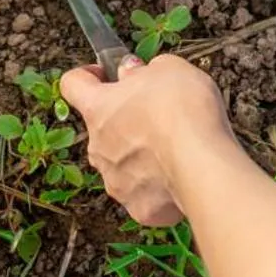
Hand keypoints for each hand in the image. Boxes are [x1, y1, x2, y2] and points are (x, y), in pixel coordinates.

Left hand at [62, 55, 236, 226]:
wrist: (202, 164)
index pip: (73, 85)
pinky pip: (144, 193)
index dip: (87, 75)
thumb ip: (143, 71)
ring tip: (175, 148)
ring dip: (140, 154)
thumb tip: (132, 74)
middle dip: (125, 119)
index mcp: (99, 108)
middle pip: (102, 128)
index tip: (106, 74)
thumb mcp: (170, 69)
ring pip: (121, 163)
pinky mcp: (138, 207)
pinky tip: (182, 176)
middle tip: (159, 113)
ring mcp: (115, 181)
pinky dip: (159, 185)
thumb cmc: (183, 110)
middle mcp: (97, 146)